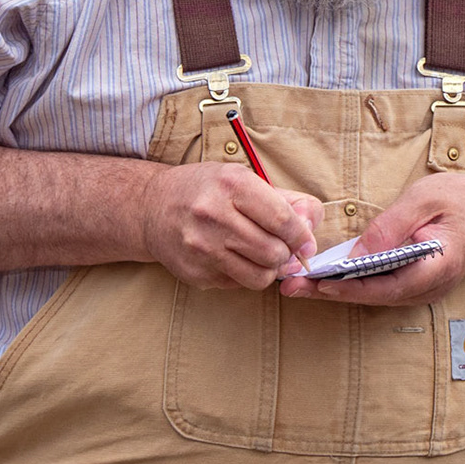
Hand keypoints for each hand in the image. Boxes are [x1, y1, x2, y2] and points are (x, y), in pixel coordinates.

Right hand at [140, 163, 321, 290]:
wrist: (152, 207)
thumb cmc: (207, 190)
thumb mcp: (245, 179)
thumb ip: (287, 201)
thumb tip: (312, 229)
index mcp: (231, 184)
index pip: (282, 219)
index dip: (301, 236)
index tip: (305, 242)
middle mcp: (213, 214)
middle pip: (274, 252)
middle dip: (285, 254)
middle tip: (279, 246)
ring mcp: (201, 247)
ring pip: (260, 276)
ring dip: (268, 269)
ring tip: (260, 254)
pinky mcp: (194, 272)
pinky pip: (237, 284)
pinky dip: (243, 274)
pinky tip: (232, 257)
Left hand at [282, 174, 464, 306]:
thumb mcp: (429, 198)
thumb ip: (393, 225)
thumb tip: (359, 250)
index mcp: (434, 268)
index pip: (383, 287)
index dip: (346, 288)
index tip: (314, 284)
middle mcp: (428, 288)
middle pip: (372, 296)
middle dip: (329, 292)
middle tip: (290, 287)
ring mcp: (424, 290)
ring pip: (374, 295)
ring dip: (337, 290)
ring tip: (299, 283)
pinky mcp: (417, 284)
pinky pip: (381, 288)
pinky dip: (353, 283)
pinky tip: (328, 275)